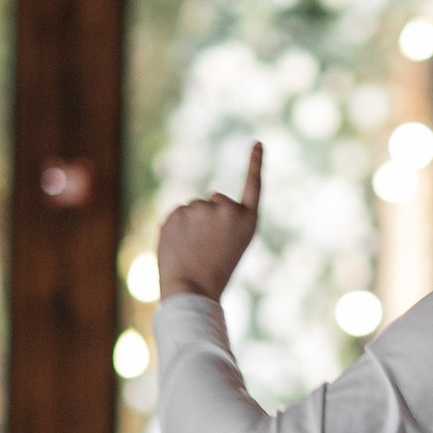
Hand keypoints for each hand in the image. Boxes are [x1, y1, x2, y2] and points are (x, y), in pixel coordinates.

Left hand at [158, 142, 263, 302]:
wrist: (192, 290)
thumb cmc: (214, 273)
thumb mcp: (228, 245)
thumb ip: (218, 221)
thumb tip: (191, 207)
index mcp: (248, 221)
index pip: (253, 186)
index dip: (255, 164)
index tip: (257, 142)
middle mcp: (228, 209)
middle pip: (214, 200)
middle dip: (208, 216)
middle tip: (207, 246)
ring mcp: (202, 209)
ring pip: (193, 208)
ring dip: (191, 223)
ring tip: (193, 250)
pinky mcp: (178, 212)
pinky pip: (176, 215)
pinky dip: (175, 227)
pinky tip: (179, 246)